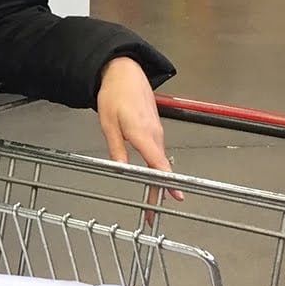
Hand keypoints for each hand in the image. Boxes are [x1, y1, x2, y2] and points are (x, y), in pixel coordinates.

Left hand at [96, 57, 182, 200]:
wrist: (125, 73)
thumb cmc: (115, 95)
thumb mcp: (108, 124)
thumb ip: (116, 150)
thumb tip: (121, 169)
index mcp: (143, 133)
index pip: (159, 162)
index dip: (168, 181)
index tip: (176, 195)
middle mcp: (155, 134)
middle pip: (161, 168)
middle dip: (160, 191)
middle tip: (153, 212)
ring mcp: (157, 132)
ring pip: (160, 161)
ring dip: (159, 181)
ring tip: (153, 201)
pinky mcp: (155, 129)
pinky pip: (158, 152)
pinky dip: (157, 167)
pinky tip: (154, 177)